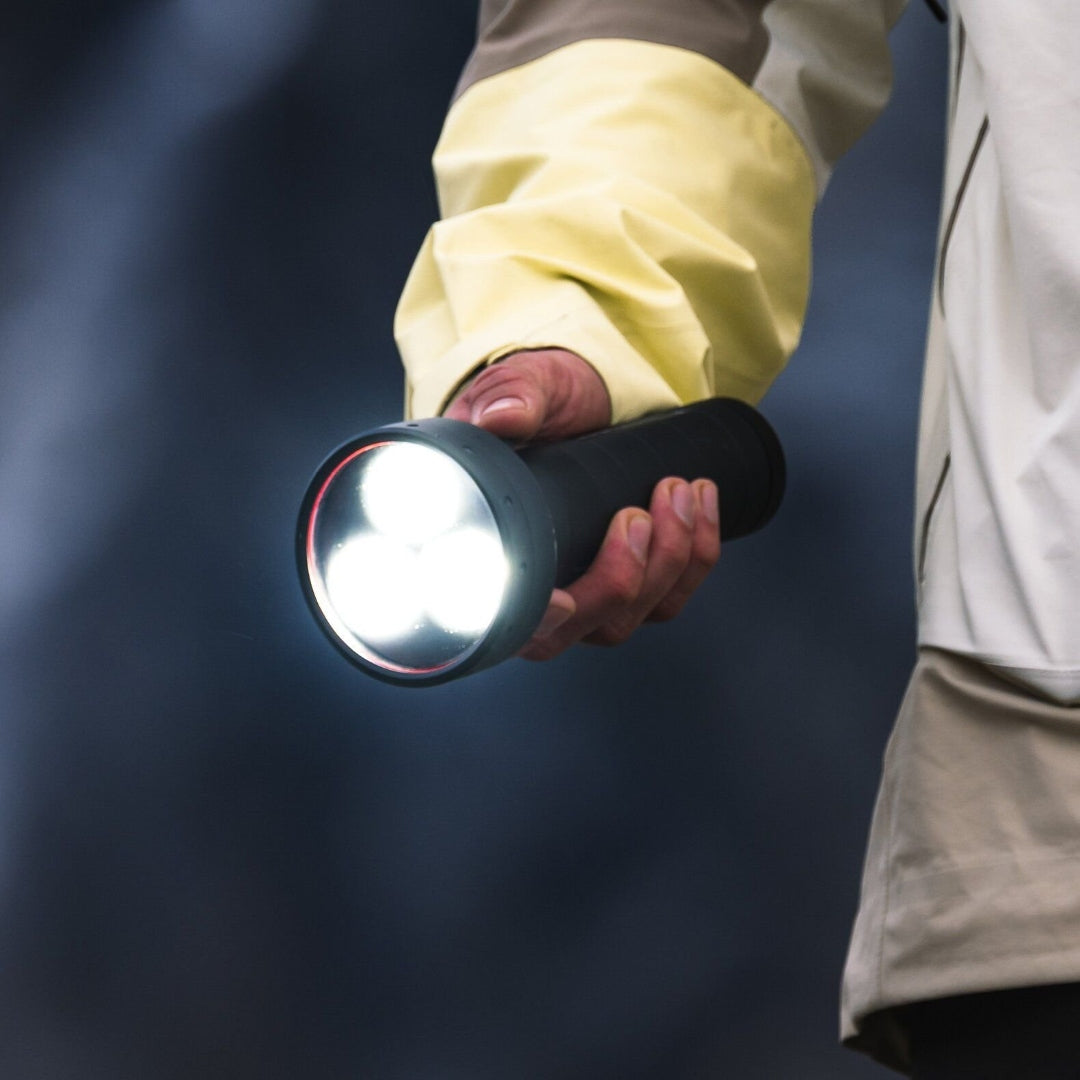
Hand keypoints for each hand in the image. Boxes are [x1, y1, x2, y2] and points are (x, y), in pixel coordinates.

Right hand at [444, 349, 720, 659]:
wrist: (582, 402)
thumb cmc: (538, 403)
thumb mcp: (522, 384)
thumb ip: (510, 396)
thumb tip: (504, 417)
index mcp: (495, 549)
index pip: (508, 616)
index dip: (536, 620)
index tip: (563, 601)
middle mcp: (538, 588)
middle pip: (580, 628)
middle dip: (623, 579)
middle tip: (637, 514)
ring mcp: (587, 595)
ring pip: (632, 617)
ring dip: (669, 560)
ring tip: (678, 491)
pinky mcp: (632, 586)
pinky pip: (670, 598)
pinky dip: (697, 556)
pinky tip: (701, 503)